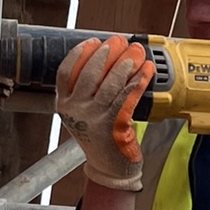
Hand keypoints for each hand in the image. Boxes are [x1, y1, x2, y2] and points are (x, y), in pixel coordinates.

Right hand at [56, 36, 154, 190]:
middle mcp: (75, 112)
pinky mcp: (113, 126)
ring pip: (110, 83)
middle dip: (108, 53)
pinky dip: (138, 81)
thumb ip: (86, 91)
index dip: (79, 54)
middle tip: (120, 41)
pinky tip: (145, 72)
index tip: (93, 42)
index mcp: (64, 106)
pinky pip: (127, 97)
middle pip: (90, 74)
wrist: (109, 168)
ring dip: (126, 64)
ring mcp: (93, 119)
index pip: (65, 73)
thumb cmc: (99, 138)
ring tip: (136, 53)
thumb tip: (105, 59)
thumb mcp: (83, 113)